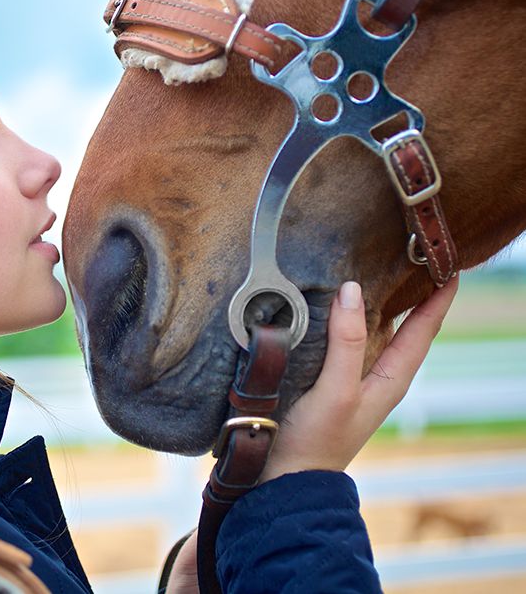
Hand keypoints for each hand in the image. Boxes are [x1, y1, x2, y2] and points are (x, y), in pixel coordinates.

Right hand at [259, 276, 458, 481]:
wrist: (286, 479)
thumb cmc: (317, 440)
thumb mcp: (337, 390)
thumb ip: (348, 343)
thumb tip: (352, 289)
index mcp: (392, 378)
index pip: (424, 329)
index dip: (438, 297)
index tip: (447, 263)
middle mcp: (377, 375)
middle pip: (402, 325)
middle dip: (409, 291)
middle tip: (407, 254)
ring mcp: (353, 378)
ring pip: (373, 331)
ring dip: (375, 301)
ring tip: (372, 267)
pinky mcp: (327, 379)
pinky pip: (344, 340)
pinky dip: (345, 317)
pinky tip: (330, 303)